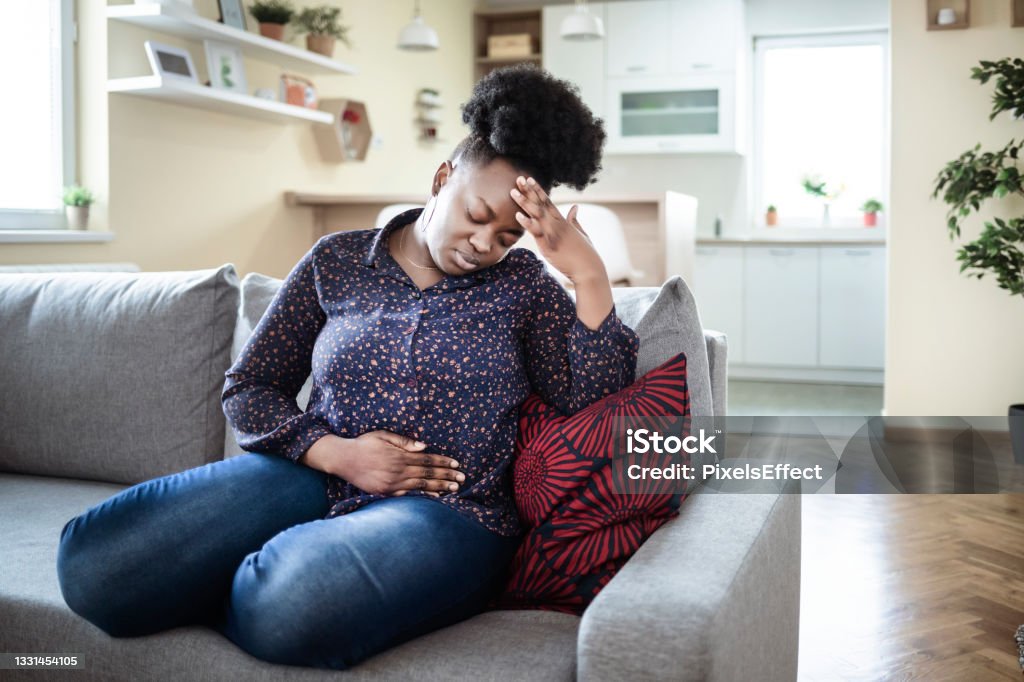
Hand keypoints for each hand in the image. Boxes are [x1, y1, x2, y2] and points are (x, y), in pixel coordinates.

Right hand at [303, 431, 463, 496]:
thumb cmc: (363, 444)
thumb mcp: (383, 435)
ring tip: (453, 489)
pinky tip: (434, 497)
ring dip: (438, 487)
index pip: (427, 460)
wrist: (342, 458)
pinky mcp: (384, 492)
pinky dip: (422, 496)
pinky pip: (407, 495)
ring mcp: (391, 484)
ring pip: (420, 486)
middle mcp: (397, 471)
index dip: (443, 463)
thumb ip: (404, 442)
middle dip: (446, 476)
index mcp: (399, 456)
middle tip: (462, 479)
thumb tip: (424, 447)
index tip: (457, 465)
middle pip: (427, 474)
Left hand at [510, 176, 607, 283]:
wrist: (588, 269)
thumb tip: (575, 206)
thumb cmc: (585, 253)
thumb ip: (575, 220)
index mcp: (563, 221)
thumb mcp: (581, 233)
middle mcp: (557, 224)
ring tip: (513, 192)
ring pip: (536, 214)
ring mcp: (553, 233)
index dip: (537, 190)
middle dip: (528, 191)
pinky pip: (536, 232)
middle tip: (518, 178)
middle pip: (540, 203)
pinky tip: (518, 215)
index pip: (548, 201)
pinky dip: (527, 223)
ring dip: (524, 202)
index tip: (528, 179)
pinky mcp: (549, 245)